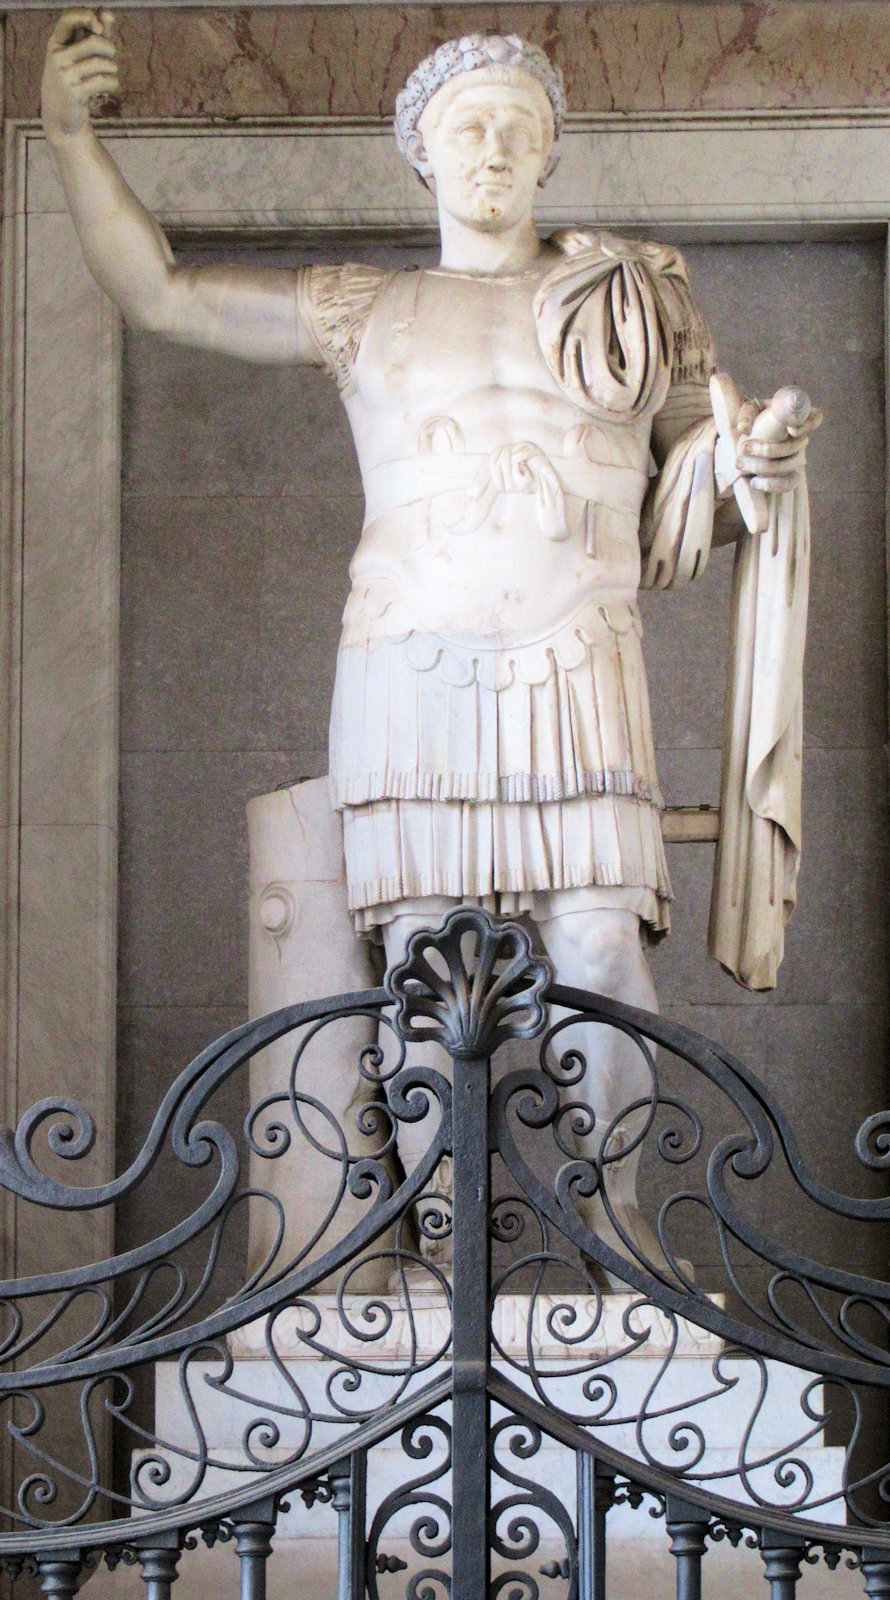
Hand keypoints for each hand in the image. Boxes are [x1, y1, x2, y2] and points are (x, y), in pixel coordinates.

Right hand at [41, 9, 117, 141]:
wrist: (61, 115)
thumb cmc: (73, 80)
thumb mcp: (79, 55)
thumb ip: (94, 34)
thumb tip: (108, 14)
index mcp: (55, 43)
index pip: (67, 18)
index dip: (85, 16)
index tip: (99, 26)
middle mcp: (57, 57)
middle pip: (93, 42)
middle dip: (109, 47)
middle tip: (111, 55)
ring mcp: (64, 76)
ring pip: (101, 63)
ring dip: (112, 68)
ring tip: (110, 73)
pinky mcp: (75, 93)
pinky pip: (103, 81)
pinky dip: (112, 82)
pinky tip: (111, 85)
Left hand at [735, 391, 822, 495]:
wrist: (748, 441)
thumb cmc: (754, 418)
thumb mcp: (750, 410)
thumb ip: (748, 414)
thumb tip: (744, 428)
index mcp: (797, 417)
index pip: (815, 418)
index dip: (807, 425)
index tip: (790, 429)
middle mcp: (801, 438)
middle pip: (794, 446)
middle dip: (766, 449)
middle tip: (742, 447)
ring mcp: (797, 457)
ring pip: (789, 465)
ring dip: (762, 467)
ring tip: (740, 464)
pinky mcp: (790, 474)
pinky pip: (789, 484)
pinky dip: (773, 485)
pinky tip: (754, 482)